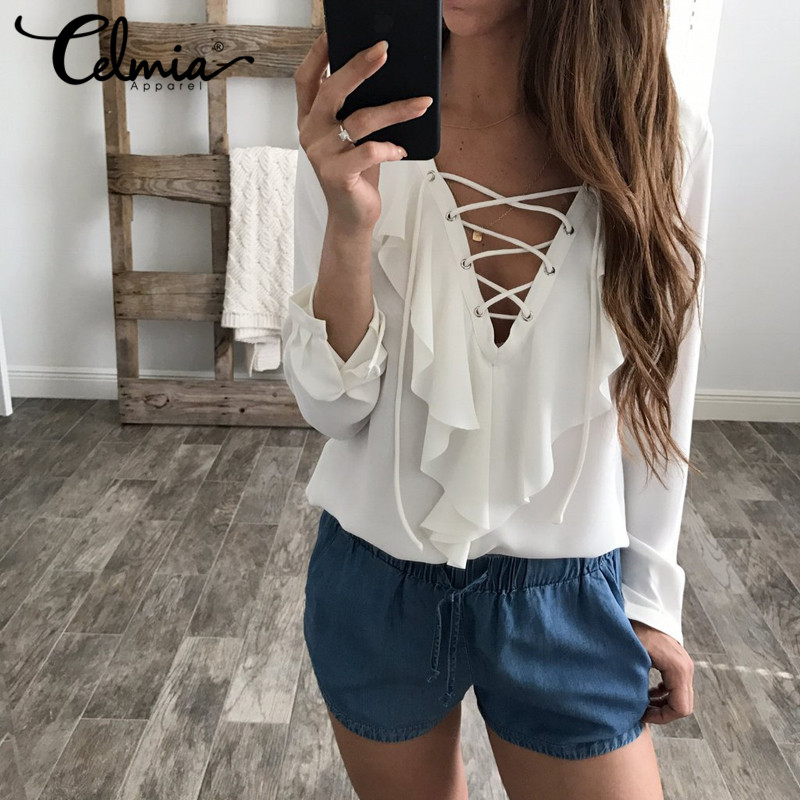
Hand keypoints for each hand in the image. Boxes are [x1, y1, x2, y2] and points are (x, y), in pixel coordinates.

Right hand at [294, 31, 433, 233]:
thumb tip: (383, 75)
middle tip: (384, 51)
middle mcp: (310, 133)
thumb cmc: (356, 173)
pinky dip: (390, 148)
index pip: (307, 79)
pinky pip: (369, 152)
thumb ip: (355, 109)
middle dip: (360, 67)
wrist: (352, 216)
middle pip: (332, 90)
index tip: (335, 31)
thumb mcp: (353, 137)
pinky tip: (401, 150)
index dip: (319, 53)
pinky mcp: (337, 174)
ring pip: (360, 120)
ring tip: (421, 104)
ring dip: (396, 110)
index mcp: (310, 119)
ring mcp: (321, 155)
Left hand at [631, 619, 694, 723]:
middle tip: (641, 711)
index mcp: (678, 669)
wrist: (640, 608)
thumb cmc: (634, 629)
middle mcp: (686, 668)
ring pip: (681, 697)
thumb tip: (634, 705)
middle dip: (663, 713)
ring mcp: (684, 665)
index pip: (681, 708)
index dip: (662, 717)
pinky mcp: (678, 662)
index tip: (642, 714)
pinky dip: (664, 693)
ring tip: (641, 703)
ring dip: (663, 704)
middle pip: (683, 705)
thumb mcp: (634, 656)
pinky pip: (677, 686)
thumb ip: (638, 682)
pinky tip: (647, 691)